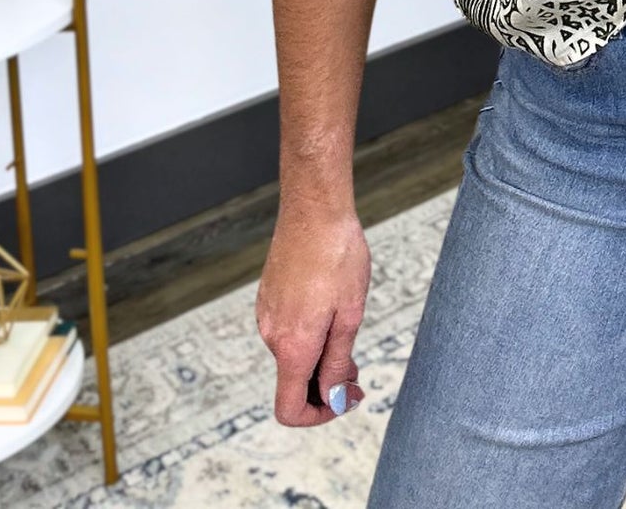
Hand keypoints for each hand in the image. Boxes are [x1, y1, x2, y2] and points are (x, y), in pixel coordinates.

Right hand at [257, 205, 371, 426]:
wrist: (314, 209)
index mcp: (293, 345)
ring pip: (292, 355)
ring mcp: (266, 315)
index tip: (344, 399)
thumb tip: (334, 399)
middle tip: (358, 369)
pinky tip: (330, 308)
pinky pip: (287, 331)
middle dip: (326, 383)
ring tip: (348, 327)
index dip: (318, 416)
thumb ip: (338, 363)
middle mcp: (272, 335)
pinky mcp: (268, 299)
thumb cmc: (338, 255)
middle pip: (294, 382)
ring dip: (319, 356)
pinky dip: (308, 335)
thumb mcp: (350, 314)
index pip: (289, 408)